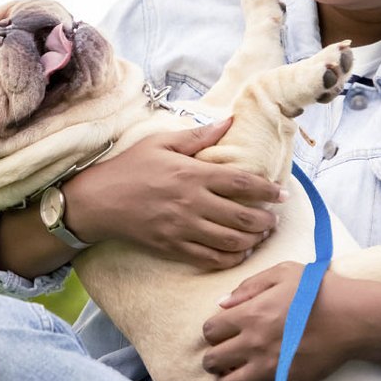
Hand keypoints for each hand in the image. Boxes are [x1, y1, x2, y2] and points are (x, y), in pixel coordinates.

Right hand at [64, 118, 285, 270]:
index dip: (267, 190)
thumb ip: (198, 135)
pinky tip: (239, 253)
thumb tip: (229, 121)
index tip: (282, 193)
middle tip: (275, 218)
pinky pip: (210, 259)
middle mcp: (191, 203)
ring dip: (253, 240)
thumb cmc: (130, 167)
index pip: (241, 184)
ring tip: (261, 235)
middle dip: (266, 220)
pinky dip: (231, 259)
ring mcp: (183, 228)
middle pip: (242, 217)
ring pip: (231, 241)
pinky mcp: (173, 247)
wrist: (98, 201)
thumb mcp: (161, 142)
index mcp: (192, 174)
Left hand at [200, 262, 355, 380]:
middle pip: (212, 362)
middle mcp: (254, 344)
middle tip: (227, 352)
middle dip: (215, 357)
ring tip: (238, 371)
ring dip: (228, 380)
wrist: (353, 317)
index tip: (225, 330)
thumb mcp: (282, 272)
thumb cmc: (318, 290)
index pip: (208, 332)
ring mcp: (270, 369)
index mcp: (250, 315)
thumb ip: (248, 286)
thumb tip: (222, 303)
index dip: (213, 331)